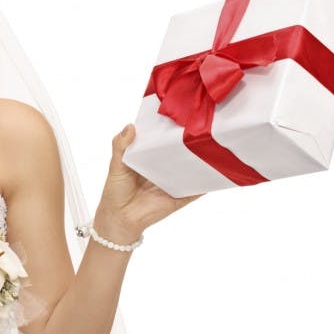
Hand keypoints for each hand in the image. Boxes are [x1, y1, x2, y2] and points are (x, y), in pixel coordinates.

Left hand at [95, 123, 203, 241]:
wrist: (120, 219)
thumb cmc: (115, 191)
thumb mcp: (116, 165)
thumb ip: (120, 146)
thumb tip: (130, 126)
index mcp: (148, 158)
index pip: (161, 141)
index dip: (168, 129)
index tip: (180, 114)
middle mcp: (162, 168)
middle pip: (178, 153)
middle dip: (188, 142)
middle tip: (200, 127)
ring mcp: (173, 182)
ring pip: (191, 169)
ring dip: (201, 160)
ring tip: (213, 145)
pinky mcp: (180, 196)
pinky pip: (197, 189)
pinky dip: (207, 182)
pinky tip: (218, 172)